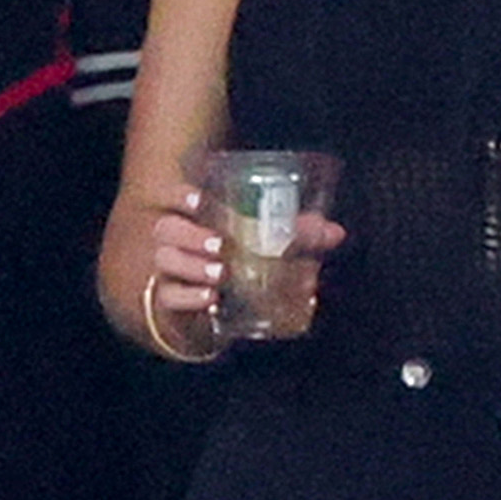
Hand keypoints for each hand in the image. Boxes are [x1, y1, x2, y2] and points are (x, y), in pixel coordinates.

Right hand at [139, 182, 342, 348]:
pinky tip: (209, 298)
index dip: (180, 196)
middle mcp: (174, 240)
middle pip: (166, 229)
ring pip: (165, 261)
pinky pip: (169, 297)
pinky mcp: (169, 300)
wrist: (204, 303)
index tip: (200, 200)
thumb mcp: (264, 245)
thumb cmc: (233, 261)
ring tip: (221, 274)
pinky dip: (189, 297)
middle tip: (220, 245)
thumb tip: (335, 232)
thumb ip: (297, 235)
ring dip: (192, 266)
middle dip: (191, 235)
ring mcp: (168, 271)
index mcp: (193, 218)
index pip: (172, 198)